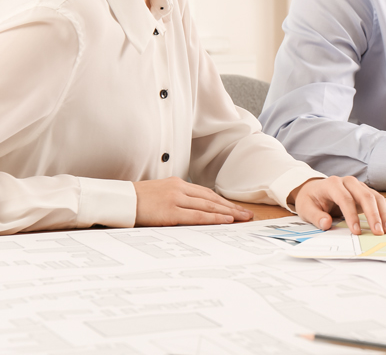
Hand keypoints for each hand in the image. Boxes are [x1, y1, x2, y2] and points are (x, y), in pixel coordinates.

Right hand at [133, 177, 253, 225]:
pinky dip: (214, 218)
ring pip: (208, 206)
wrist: (118, 200)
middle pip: (212, 199)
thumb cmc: (136, 201)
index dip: (223, 201)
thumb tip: (191, 210)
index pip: (206, 193)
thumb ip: (175, 199)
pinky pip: (197, 216)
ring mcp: (176, 199)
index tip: (236, 208)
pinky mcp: (170, 211)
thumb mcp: (159, 194)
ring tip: (241, 218)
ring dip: (228, 213)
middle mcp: (180, 189)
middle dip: (231, 207)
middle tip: (247, 214)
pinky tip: (225, 220)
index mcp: (178, 184)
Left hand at [291, 176, 385, 235]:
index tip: (356, 231)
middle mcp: (348, 182)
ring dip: (383, 213)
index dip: (351, 215)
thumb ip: (315, 217)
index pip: (345, 198)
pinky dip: (385, 210)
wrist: (314, 190)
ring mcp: (358, 186)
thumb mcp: (306, 209)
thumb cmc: (311, 199)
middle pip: (365, 195)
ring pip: (375, 197)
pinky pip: (378, 199)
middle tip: (378, 231)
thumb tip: (326, 224)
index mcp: (332, 184)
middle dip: (373, 214)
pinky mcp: (365, 192)